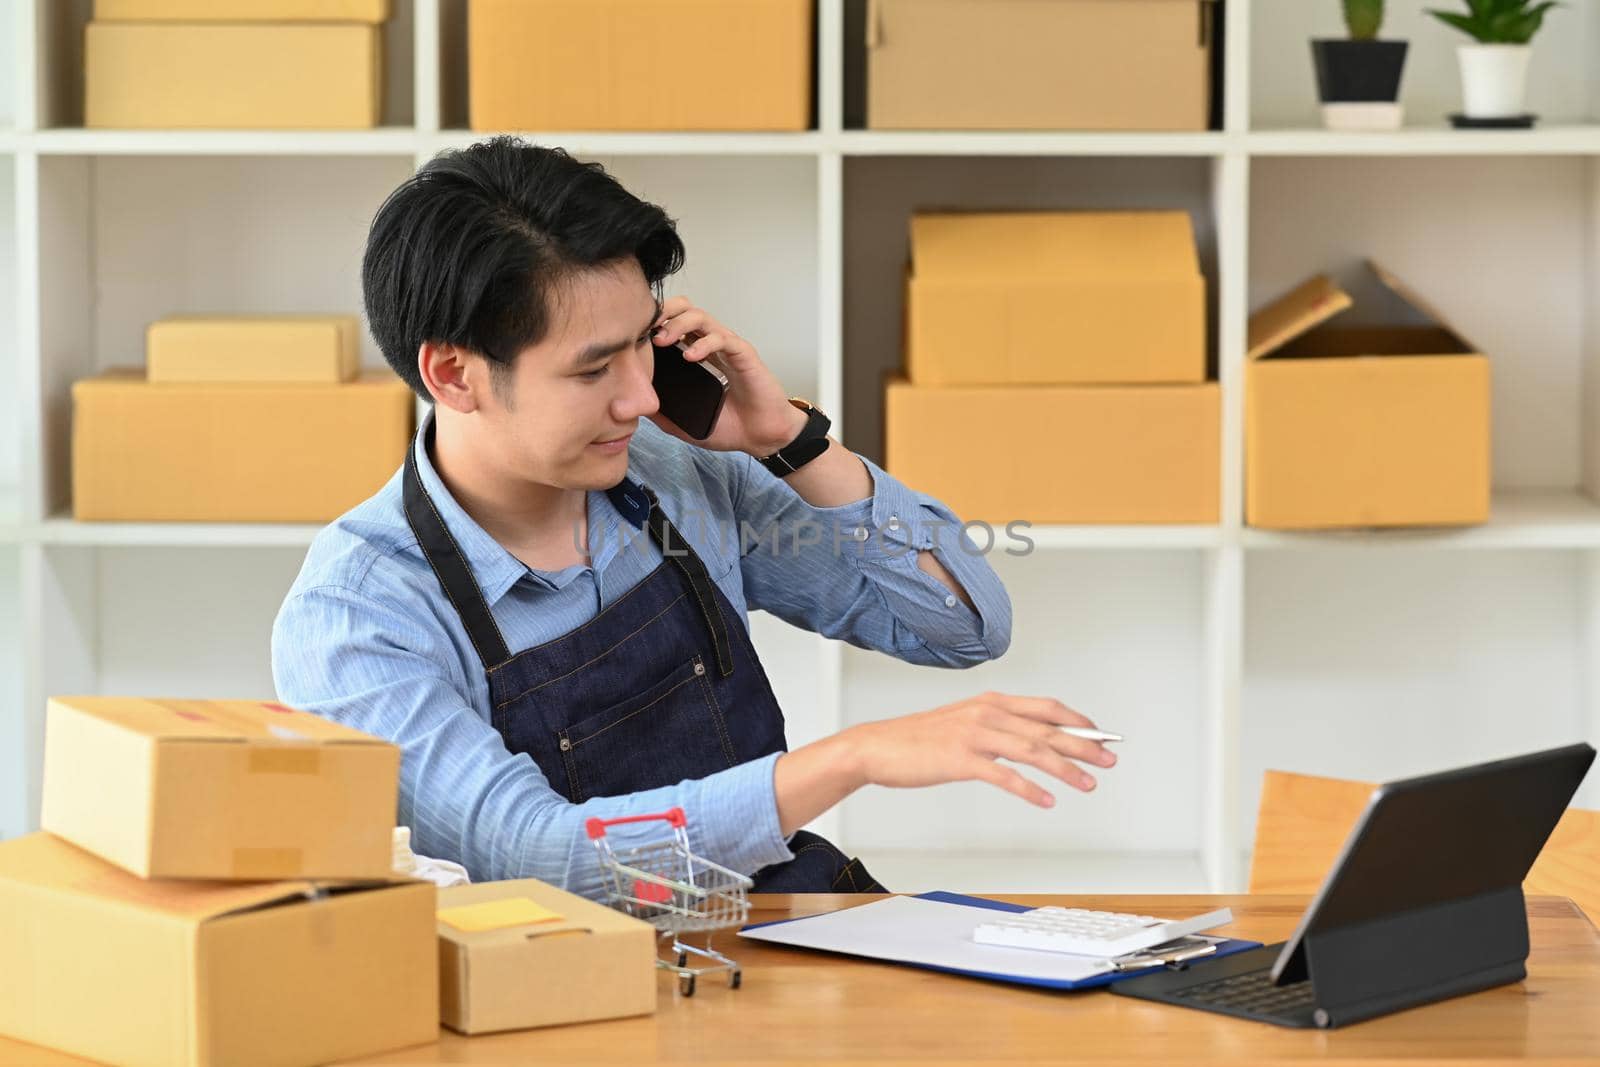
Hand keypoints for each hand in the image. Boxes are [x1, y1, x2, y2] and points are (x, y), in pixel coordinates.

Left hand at [649, 297, 805, 456]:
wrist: (760, 438)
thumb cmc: (729, 426)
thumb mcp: (685, 424)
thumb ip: (662, 414)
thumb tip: (634, 407)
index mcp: (695, 355)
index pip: (672, 324)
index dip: (653, 323)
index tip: (632, 334)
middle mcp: (710, 346)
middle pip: (685, 310)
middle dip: (664, 311)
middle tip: (646, 327)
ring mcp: (727, 348)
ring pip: (702, 318)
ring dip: (679, 323)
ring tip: (662, 340)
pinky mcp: (744, 355)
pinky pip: (724, 339)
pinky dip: (705, 343)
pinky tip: (691, 356)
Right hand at [844, 692, 1116, 807]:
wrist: (877, 748)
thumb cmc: (918, 740)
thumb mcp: (963, 723)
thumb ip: (996, 728)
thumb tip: (1031, 742)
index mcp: (990, 702)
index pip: (1046, 708)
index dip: (1077, 721)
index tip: (1101, 735)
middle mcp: (987, 713)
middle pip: (1047, 729)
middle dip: (1084, 745)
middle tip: (1110, 759)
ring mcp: (974, 735)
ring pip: (1032, 750)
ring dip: (1065, 768)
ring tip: (1088, 783)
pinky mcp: (961, 759)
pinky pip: (1004, 775)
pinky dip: (1029, 789)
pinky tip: (1046, 800)